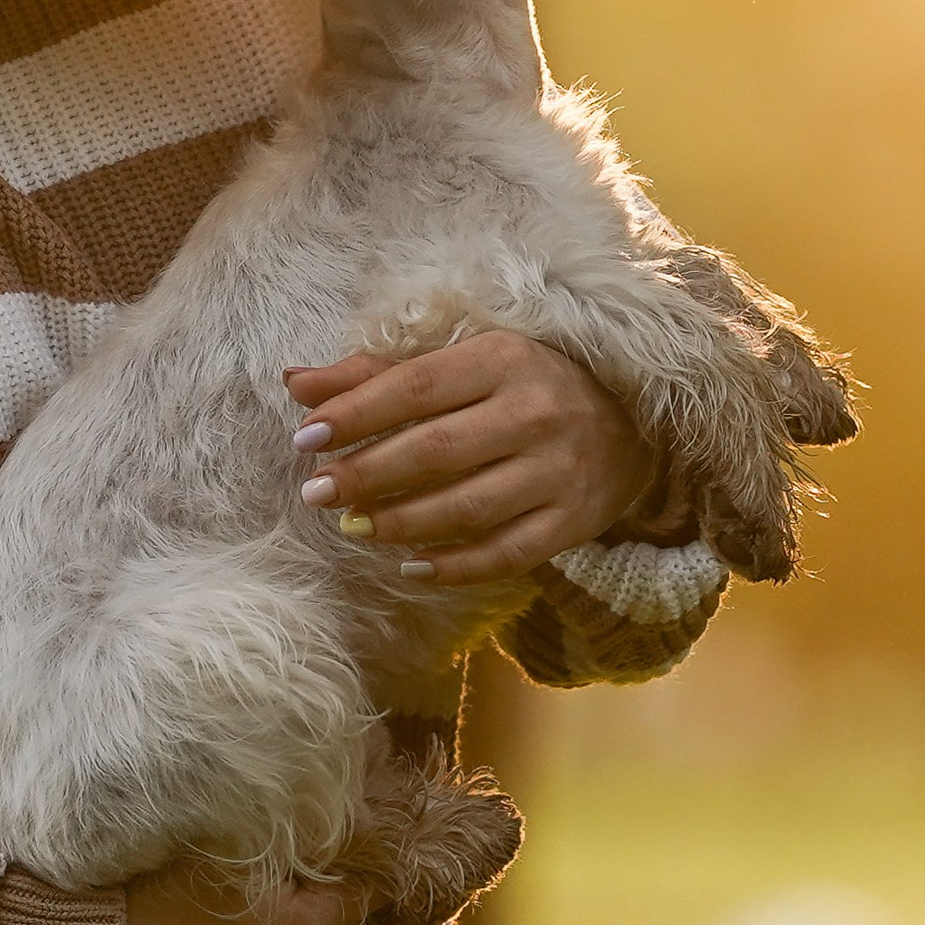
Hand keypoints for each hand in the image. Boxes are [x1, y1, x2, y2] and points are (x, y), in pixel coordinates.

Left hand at [283, 329, 653, 585]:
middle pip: (435, 451)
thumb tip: (294, 381)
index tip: (305, 438)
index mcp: (503, 358)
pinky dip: (454, 566)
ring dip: (400, 523)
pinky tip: (410, 564)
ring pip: (466, 508)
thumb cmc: (524, 383)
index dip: (355, 414)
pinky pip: (506, 555)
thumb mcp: (461, 361)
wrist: (630, 421)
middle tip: (315, 492)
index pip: (414, 388)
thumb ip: (377, 373)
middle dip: (366, 474)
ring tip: (352, 526)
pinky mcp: (573, 521)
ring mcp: (559, 471)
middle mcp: (536, 412)